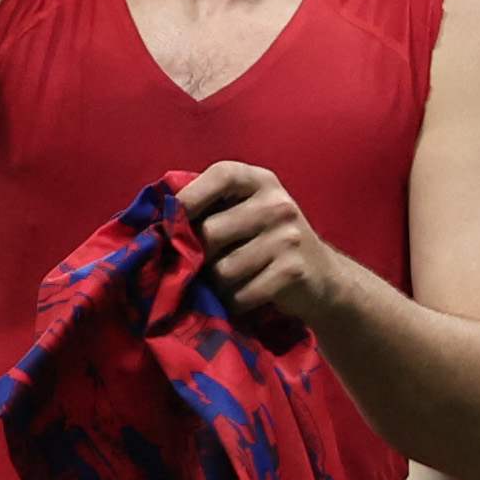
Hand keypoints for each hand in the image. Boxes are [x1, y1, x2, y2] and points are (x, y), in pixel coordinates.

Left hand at [180, 157, 347, 325]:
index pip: (221, 176)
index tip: (173, 219)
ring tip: (229, 284)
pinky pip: (242, 294)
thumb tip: (156, 221)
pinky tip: (245, 298)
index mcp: (261, 181)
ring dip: (218, 286)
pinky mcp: (293, 272)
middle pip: (211, 232)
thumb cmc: (269, 243)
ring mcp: (288, 237)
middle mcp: (277, 204)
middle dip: (201, 257)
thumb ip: (212, 207)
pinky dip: (236, 303)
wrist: (323, 278)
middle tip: (207, 267)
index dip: (191, 197)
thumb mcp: (248, 211)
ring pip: (223, 270)